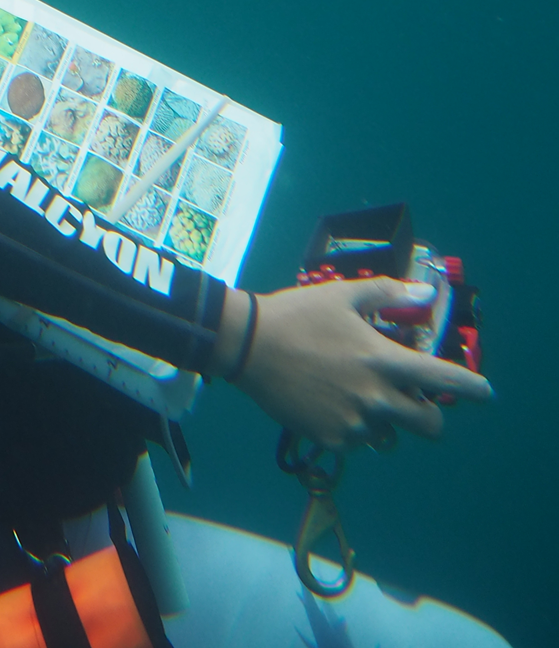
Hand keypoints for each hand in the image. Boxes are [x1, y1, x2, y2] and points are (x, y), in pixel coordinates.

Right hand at [216, 277, 491, 448]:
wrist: (248, 345)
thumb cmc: (297, 314)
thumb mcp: (342, 295)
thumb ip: (387, 295)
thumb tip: (424, 293)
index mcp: (383, 360)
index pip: (441, 378)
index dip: (471, 387)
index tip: (486, 393)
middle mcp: (376, 397)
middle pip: (429, 425)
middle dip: (429, 416)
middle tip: (413, 403)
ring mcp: (355, 422)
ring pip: (390, 435)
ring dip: (385, 421)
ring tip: (357, 398)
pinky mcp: (332, 439)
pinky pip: (356, 441)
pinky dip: (350, 426)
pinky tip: (327, 403)